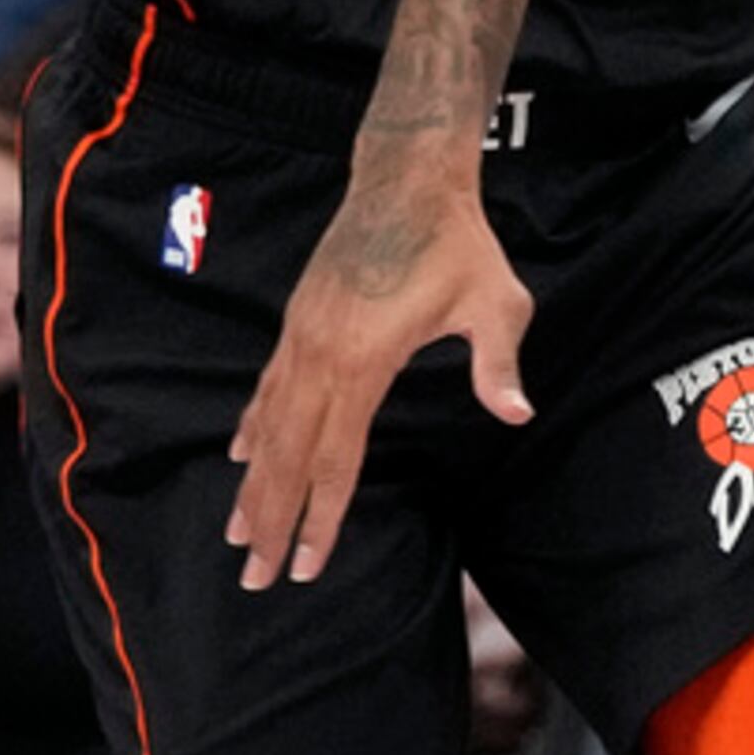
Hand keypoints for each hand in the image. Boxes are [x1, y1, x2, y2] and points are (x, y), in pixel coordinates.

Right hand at [226, 150, 531, 589]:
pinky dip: (253, 424)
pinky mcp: (299, 319)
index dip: (321, 516)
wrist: (408, 177)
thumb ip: (498, 363)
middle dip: (272, 519)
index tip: (306, 565)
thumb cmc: (458, 243)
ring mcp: (302, 335)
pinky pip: (268, 385)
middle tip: (253, 577)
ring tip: (235, 533)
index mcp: (365, 359)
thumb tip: (517, 413)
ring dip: (253, 482)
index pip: (337, 457)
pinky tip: (242, 454)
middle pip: (290, 454)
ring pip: (270, 425)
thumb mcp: (496, 301)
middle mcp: (320, 353)